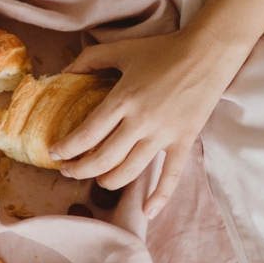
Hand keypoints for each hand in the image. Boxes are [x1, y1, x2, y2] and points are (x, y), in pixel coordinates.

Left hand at [49, 31, 237, 217]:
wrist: (209, 52)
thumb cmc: (162, 50)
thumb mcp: (122, 49)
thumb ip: (90, 59)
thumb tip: (64, 71)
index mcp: (123, 99)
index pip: (87, 134)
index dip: (67, 148)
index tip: (54, 154)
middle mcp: (141, 121)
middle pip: (104, 159)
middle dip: (80, 170)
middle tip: (69, 170)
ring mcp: (164, 135)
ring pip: (130, 171)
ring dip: (107, 181)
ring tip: (96, 180)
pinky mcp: (184, 142)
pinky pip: (172, 176)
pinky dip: (160, 197)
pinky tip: (148, 213)